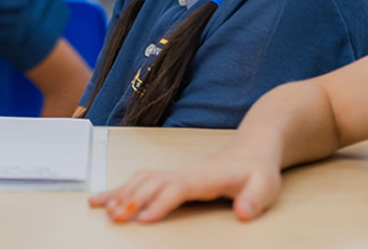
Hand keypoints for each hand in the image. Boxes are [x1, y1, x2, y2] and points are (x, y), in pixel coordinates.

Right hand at [87, 141, 282, 223]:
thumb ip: (255, 199)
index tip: (143, 218)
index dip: (160, 202)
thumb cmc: (257, 170)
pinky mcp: (171, 177)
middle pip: (152, 183)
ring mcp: (176, 172)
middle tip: (115, 219)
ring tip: (102, 209)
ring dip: (121, 193)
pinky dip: (119, 189)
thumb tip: (244, 213)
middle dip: (132, 200)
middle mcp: (185, 172)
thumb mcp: (265, 186)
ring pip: (141, 180)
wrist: (252, 148)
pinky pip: (140, 180)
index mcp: (205, 176)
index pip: (178, 188)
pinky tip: (103, 199)